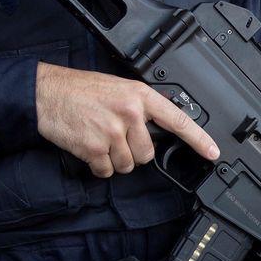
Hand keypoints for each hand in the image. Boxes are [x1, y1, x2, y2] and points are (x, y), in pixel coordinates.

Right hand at [35, 62, 218, 176]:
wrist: (46, 93)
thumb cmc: (80, 90)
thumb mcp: (118, 89)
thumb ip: (140, 107)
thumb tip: (157, 128)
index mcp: (139, 96)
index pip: (178, 120)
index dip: (199, 139)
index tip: (213, 153)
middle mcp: (130, 113)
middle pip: (147, 153)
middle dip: (132, 151)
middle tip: (114, 135)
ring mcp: (112, 132)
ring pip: (127, 165)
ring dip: (114, 159)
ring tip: (98, 137)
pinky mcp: (95, 148)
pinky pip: (106, 171)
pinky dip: (98, 166)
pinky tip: (89, 147)